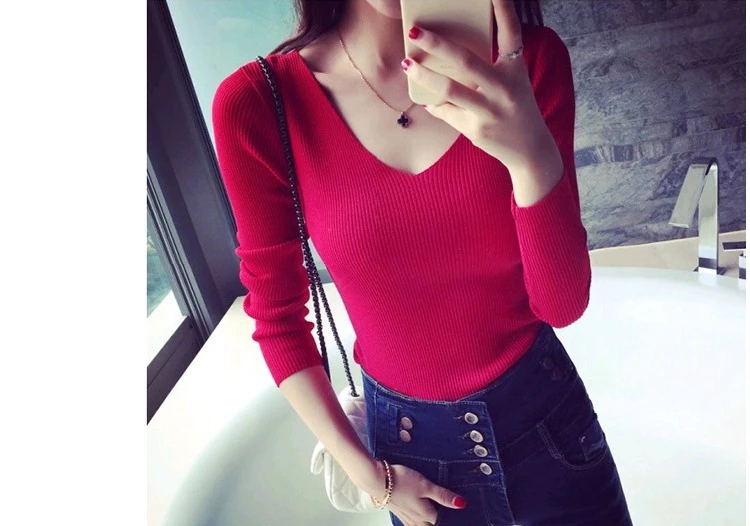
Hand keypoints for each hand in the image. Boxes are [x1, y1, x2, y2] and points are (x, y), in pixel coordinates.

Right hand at [371, 462, 465, 525]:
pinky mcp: (398, 512)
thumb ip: (443, 495)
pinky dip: (418, 521)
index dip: (453, 518)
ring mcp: (406, 517)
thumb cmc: (400, 481)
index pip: (443, 522)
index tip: (460, 516)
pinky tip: (418, 516)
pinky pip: (412, 522)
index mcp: (426, 515)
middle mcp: (416, 520)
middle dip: (439, 523)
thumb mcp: (425, 485)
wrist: (375, 479)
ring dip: (428, 523)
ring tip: (433, 518)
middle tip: (445, 517)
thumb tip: (461, 504)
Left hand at [402, 0, 561, 178]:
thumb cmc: (514, 106)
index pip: (510, 34)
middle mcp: (505, 88)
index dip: (503, 11)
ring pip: (450, 90)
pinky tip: (425, 100)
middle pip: (466, 61)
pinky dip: (434, 104)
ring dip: (424, 76)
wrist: (529, 149)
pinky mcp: (476, 130)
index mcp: (515, 69)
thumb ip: (487, 66)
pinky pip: (446, 112)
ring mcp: (490, 110)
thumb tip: (447, 51)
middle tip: (415, 31)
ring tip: (407, 64)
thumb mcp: (509, 81)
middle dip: (437, 44)